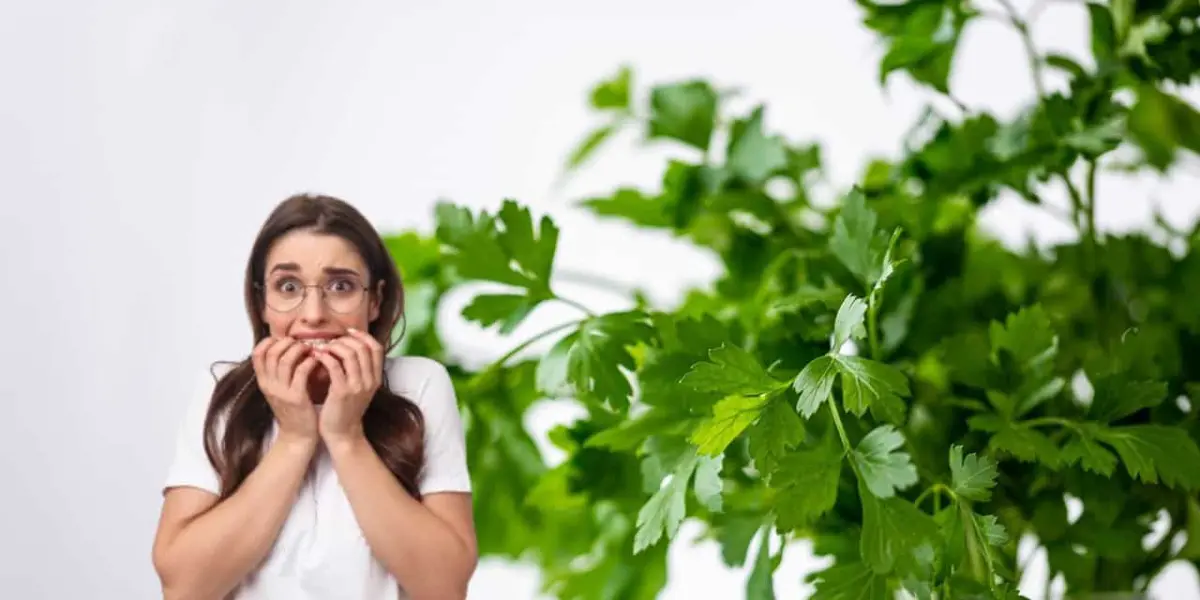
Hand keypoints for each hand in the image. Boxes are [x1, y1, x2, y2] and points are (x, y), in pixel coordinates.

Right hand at [251, 336, 319, 443]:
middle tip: (300, 342)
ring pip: (285, 360)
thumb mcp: (279, 390)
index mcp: (263, 382)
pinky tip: (317, 360)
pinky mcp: (296, 398)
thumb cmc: (293, 410)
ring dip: (299, 350)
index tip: (284, 339)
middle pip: (272, 353)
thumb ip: (278, 372)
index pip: (257, 353)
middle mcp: (269, 385)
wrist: (298, 436)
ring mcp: (281, 392)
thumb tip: (286, 348)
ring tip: (310, 349)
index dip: (270, 341)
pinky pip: (302, 372)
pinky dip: (310, 362)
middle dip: (287, 342)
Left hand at [313, 328, 383, 444]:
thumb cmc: (346, 410)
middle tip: (331, 342)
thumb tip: (349, 348)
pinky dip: (325, 357)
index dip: (363, 336)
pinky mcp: (342, 392)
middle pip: (362, 347)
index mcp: (376, 378)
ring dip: (334, 346)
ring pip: (350, 354)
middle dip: (345, 340)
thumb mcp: (359, 389)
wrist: (343, 434)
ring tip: (322, 348)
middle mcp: (370, 380)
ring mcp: (358, 386)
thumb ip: (358, 370)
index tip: (348, 332)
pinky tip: (317, 357)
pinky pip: (334, 366)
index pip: (376, 347)